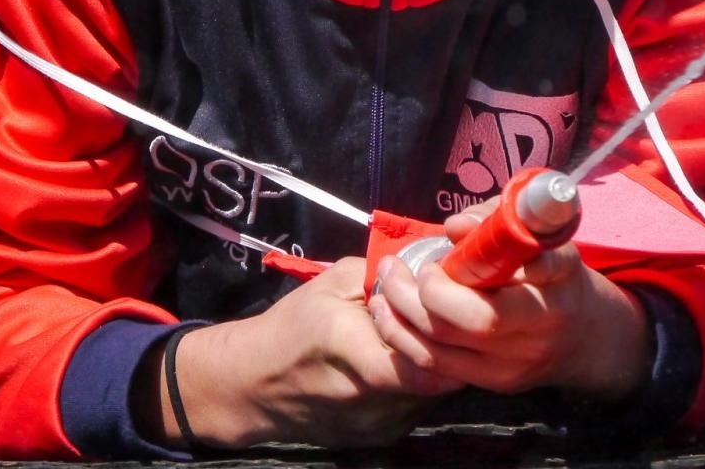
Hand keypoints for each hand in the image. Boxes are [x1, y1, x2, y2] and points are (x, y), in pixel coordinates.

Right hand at [157, 258, 463, 448]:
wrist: (254, 386)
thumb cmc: (293, 326)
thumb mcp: (333, 282)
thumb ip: (384, 273)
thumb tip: (430, 267)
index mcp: (349, 346)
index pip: (423, 356)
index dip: (445, 332)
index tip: (448, 307)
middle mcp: (367, 395)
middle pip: (437, 376)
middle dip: (450, 346)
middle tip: (450, 319)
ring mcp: (376, 424)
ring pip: (434, 393)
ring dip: (438, 365)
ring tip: (424, 338)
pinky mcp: (380, 438)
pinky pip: (419, 406)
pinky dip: (421, 384)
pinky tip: (405, 363)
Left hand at [366, 202, 650, 398]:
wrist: (585, 338)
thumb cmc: (555, 275)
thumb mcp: (542, 239)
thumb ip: (499, 222)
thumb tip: (454, 226)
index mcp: (557, 284)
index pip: (530, 272)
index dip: (480, 260)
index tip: (446, 245)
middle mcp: (540, 328)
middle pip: (478, 319)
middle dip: (426, 291)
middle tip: (399, 266)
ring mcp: (516, 363)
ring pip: (446, 348)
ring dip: (400, 315)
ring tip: (384, 283)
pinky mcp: (495, 383)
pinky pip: (436, 367)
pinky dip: (404, 339)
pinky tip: (386, 313)